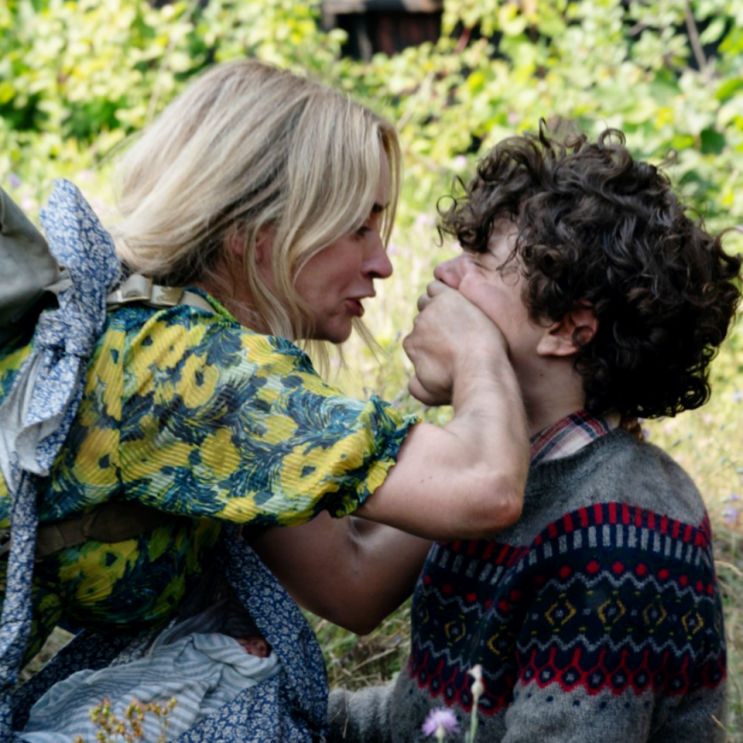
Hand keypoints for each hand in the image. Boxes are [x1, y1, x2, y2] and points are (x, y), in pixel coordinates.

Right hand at [402, 280, 507, 405]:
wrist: (480, 369)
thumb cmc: (457, 384)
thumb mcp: (429, 394)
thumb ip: (415, 387)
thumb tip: (411, 379)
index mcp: (411, 344)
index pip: (418, 335)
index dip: (432, 339)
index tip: (448, 344)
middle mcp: (417, 326)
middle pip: (423, 316)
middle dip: (435, 321)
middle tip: (456, 329)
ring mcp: (430, 310)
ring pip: (428, 299)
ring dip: (439, 305)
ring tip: (457, 314)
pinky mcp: (446, 298)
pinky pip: (437, 286)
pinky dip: (443, 289)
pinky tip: (455, 298)